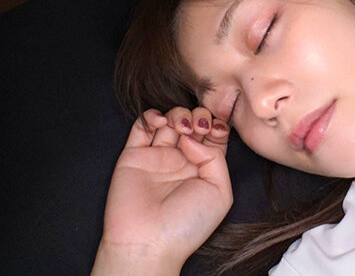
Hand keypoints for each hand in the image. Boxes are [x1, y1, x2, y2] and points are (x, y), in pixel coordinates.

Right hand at [92, 107, 232, 274]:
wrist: (148, 241)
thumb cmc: (187, 224)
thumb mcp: (220, 192)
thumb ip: (216, 157)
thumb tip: (193, 137)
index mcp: (204, 169)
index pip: (213, 135)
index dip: (216, 124)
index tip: (217, 129)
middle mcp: (182, 160)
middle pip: (194, 122)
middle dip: (199, 116)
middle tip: (198, 127)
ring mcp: (158, 156)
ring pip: (170, 119)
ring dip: (179, 114)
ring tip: (182, 127)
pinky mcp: (134, 155)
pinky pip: (141, 125)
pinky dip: (152, 115)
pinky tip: (162, 123)